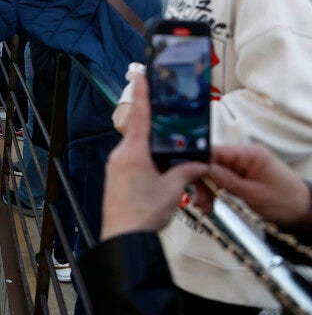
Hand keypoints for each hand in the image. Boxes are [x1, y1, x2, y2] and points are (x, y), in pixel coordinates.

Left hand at [100, 75, 207, 240]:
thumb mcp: (173, 190)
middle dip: (156, 129)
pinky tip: (160, 173)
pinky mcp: (115, 179)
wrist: (123, 239)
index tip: (140, 74)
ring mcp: (115, 167)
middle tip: (170, 121)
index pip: (140, 116)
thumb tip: (199, 163)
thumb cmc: (144, 213)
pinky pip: (132, 162)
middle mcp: (120, 155)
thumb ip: (186, 171)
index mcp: (133, 153)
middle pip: (140, 133)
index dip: (142, 94)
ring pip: (137, 150)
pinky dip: (147, 162)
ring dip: (154, 150)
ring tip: (172, 156)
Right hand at [207, 145, 311, 227]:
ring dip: (208, 189)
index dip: (199, 164)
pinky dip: (216, 191)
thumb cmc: (283, 202)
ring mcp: (243, 165)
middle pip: (213, 163)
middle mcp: (244, 155)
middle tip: (200, 203)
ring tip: (206, 208)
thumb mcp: (253, 194)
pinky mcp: (242, 175)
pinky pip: (222, 180)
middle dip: (203, 182)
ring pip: (215, 173)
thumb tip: (202, 168)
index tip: (187, 180)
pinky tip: (211, 204)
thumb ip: (226, 180)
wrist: (303, 213)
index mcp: (250, 154)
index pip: (216, 152)